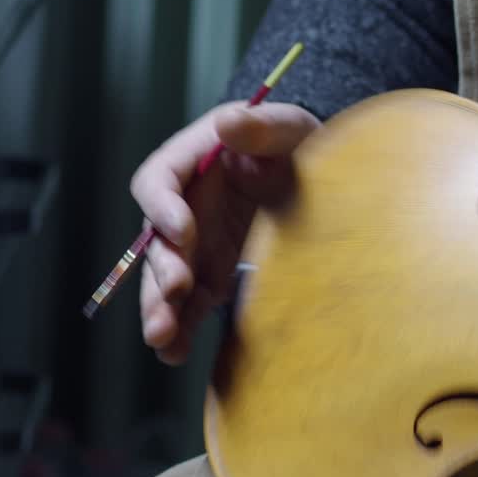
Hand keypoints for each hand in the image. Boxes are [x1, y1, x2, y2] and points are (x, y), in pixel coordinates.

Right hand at [131, 101, 319, 364]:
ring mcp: (197, 244)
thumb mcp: (289, 128)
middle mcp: (185, 205)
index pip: (159, 181)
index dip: (164, 207)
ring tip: (162, 337)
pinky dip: (182, 329)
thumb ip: (261, 126)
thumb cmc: (299, 144)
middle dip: (161, 267)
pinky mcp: (213, 273)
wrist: (321, 178)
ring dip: (159, 308)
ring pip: (164, 278)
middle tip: (176, 290)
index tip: (184, 230)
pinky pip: (189, 305)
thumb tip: (227, 122)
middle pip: (156, 239)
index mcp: (193, 161)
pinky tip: (175, 354)